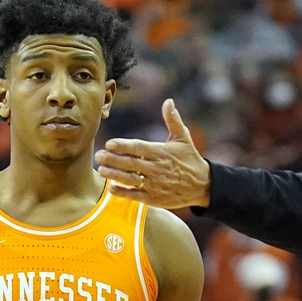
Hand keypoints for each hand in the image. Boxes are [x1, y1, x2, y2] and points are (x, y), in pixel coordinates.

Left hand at [95, 98, 212, 208]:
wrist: (203, 185)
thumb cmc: (190, 159)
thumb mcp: (184, 138)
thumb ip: (173, 120)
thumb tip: (168, 101)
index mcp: (162, 153)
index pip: (139, 148)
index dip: (123, 146)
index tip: (109, 143)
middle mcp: (157, 168)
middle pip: (131, 163)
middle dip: (113, 159)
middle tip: (98, 156)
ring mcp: (156, 184)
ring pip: (131, 179)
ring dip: (115, 175)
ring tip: (101, 170)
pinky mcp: (155, 198)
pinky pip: (136, 195)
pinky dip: (124, 192)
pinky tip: (111, 188)